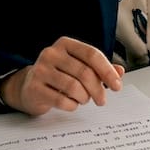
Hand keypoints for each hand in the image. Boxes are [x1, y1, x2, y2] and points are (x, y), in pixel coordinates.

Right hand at [0, 36, 124, 115]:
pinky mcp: (34, 88)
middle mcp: (51, 53)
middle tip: (102, 100)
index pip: (92, 54)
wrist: (29, 88)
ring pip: (73, 87)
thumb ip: (99, 69)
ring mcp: (40, 70)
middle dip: (98, 89)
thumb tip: (120, 72)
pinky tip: (72, 104)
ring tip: (83, 99)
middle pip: (84, 72)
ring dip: (84, 97)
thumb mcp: (79, 68)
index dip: (107, 71)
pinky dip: (72, 106)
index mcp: (65, 44)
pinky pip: (61, 100)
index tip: (117, 86)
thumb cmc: (59, 76)